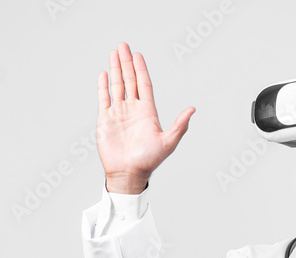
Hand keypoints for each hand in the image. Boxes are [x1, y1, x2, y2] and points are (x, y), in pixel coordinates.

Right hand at [96, 42, 195, 193]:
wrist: (128, 173)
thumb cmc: (148, 161)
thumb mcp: (168, 142)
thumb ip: (179, 125)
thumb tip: (193, 110)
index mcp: (148, 112)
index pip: (144, 85)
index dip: (141, 69)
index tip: (138, 55)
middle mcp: (133, 110)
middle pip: (130, 80)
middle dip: (127, 63)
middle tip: (123, 46)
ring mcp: (119, 113)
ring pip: (117, 86)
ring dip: (116, 69)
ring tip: (114, 53)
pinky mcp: (106, 119)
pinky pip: (104, 98)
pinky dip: (103, 86)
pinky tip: (104, 73)